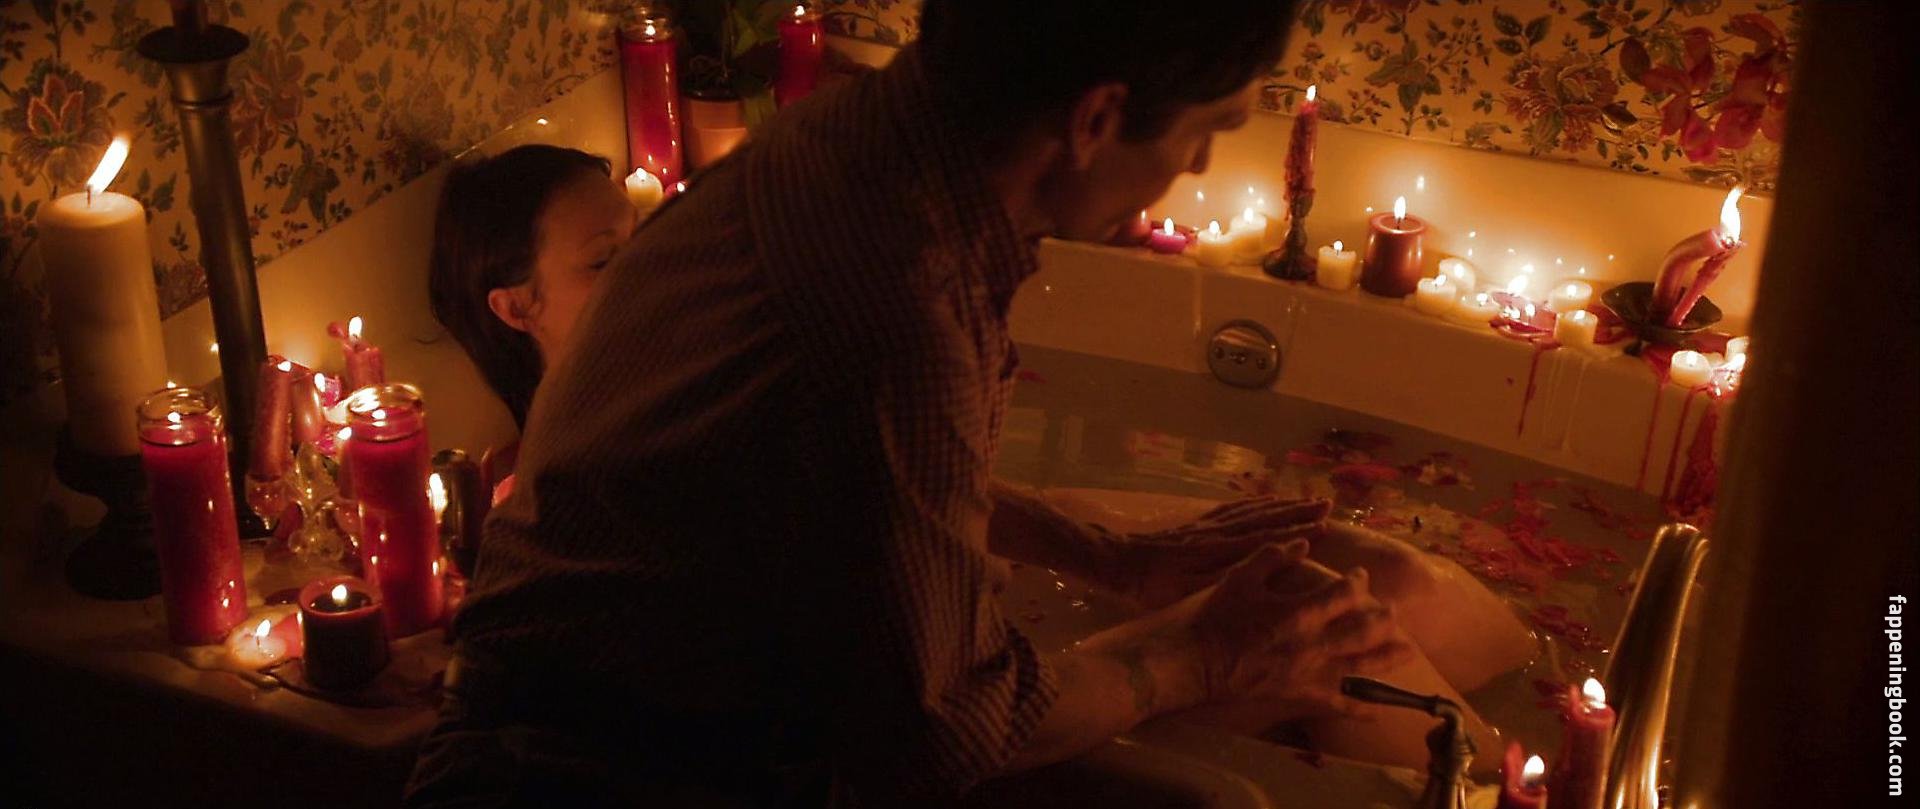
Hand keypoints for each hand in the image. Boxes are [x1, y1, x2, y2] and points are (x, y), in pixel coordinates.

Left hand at [1092, 496, 1331, 608]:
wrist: (1118, 561)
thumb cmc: (1152, 587)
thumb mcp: (1186, 592)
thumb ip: (1223, 582)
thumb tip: (1261, 572)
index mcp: (1219, 551)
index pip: (1266, 539)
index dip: (1297, 533)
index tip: (1325, 527)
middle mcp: (1219, 532)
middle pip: (1265, 518)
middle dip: (1298, 511)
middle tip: (1327, 504)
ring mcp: (1209, 524)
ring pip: (1253, 509)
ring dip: (1283, 504)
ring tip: (1308, 499)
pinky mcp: (1198, 522)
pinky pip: (1233, 507)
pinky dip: (1255, 502)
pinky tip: (1268, 499)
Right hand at [1172, 541, 1413, 718]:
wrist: (1194, 662)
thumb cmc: (1214, 616)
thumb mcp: (1241, 577)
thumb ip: (1273, 557)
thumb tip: (1303, 543)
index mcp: (1299, 611)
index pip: (1343, 594)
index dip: (1358, 583)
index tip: (1361, 577)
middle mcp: (1312, 644)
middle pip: (1363, 631)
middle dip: (1384, 620)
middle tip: (1395, 613)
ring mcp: (1308, 673)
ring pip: (1360, 667)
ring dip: (1387, 659)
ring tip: (1408, 652)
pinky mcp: (1299, 694)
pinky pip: (1337, 704)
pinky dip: (1360, 708)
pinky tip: (1378, 710)